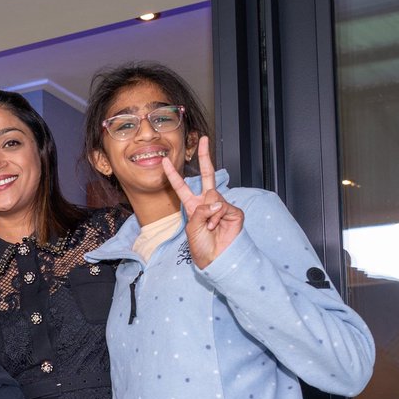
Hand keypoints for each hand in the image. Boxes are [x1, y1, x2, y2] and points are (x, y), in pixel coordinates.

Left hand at [162, 136, 243, 268]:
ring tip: (209, 228)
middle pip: (206, 175)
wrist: (216, 259)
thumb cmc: (201, 247)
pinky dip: (217, 217)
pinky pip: (222, 206)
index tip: (164, 162)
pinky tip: (217, 227)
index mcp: (193, 207)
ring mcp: (221, 206)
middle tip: (203, 139)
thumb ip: (200, 211)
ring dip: (208, 214)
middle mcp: (207, 203)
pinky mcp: (233, 211)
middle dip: (204, 156)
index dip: (173, 175)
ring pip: (212, 196)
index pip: (182, 187)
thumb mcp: (192, 228)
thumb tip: (215, 200)